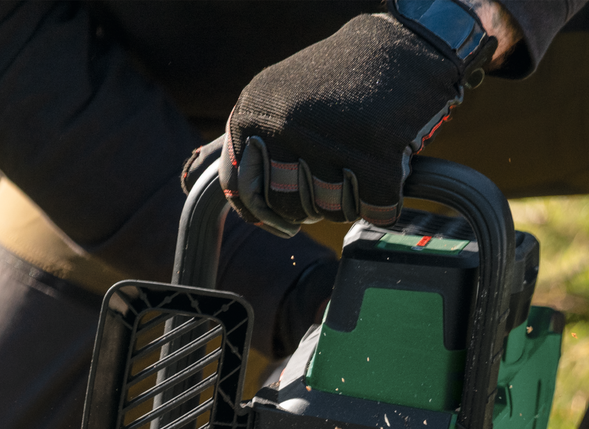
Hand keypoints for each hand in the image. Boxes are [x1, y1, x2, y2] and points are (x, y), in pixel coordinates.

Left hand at [219, 1, 503, 236]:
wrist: (401, 46)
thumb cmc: (337, 78)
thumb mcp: (274, 95)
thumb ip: (242, 138)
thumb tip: (187, 177)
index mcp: (251, 114)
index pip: (242, 192)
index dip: (264, 215)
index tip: (283, 222)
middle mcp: (283, 127)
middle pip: (290, 207)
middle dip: (314, 206)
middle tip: (335, 181)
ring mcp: (329, 141)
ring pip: (331, 212)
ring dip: (351, 200)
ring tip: (360, 163)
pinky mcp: (376, 157)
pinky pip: (375, 211)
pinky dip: (385, 203)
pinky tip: (388, 172)